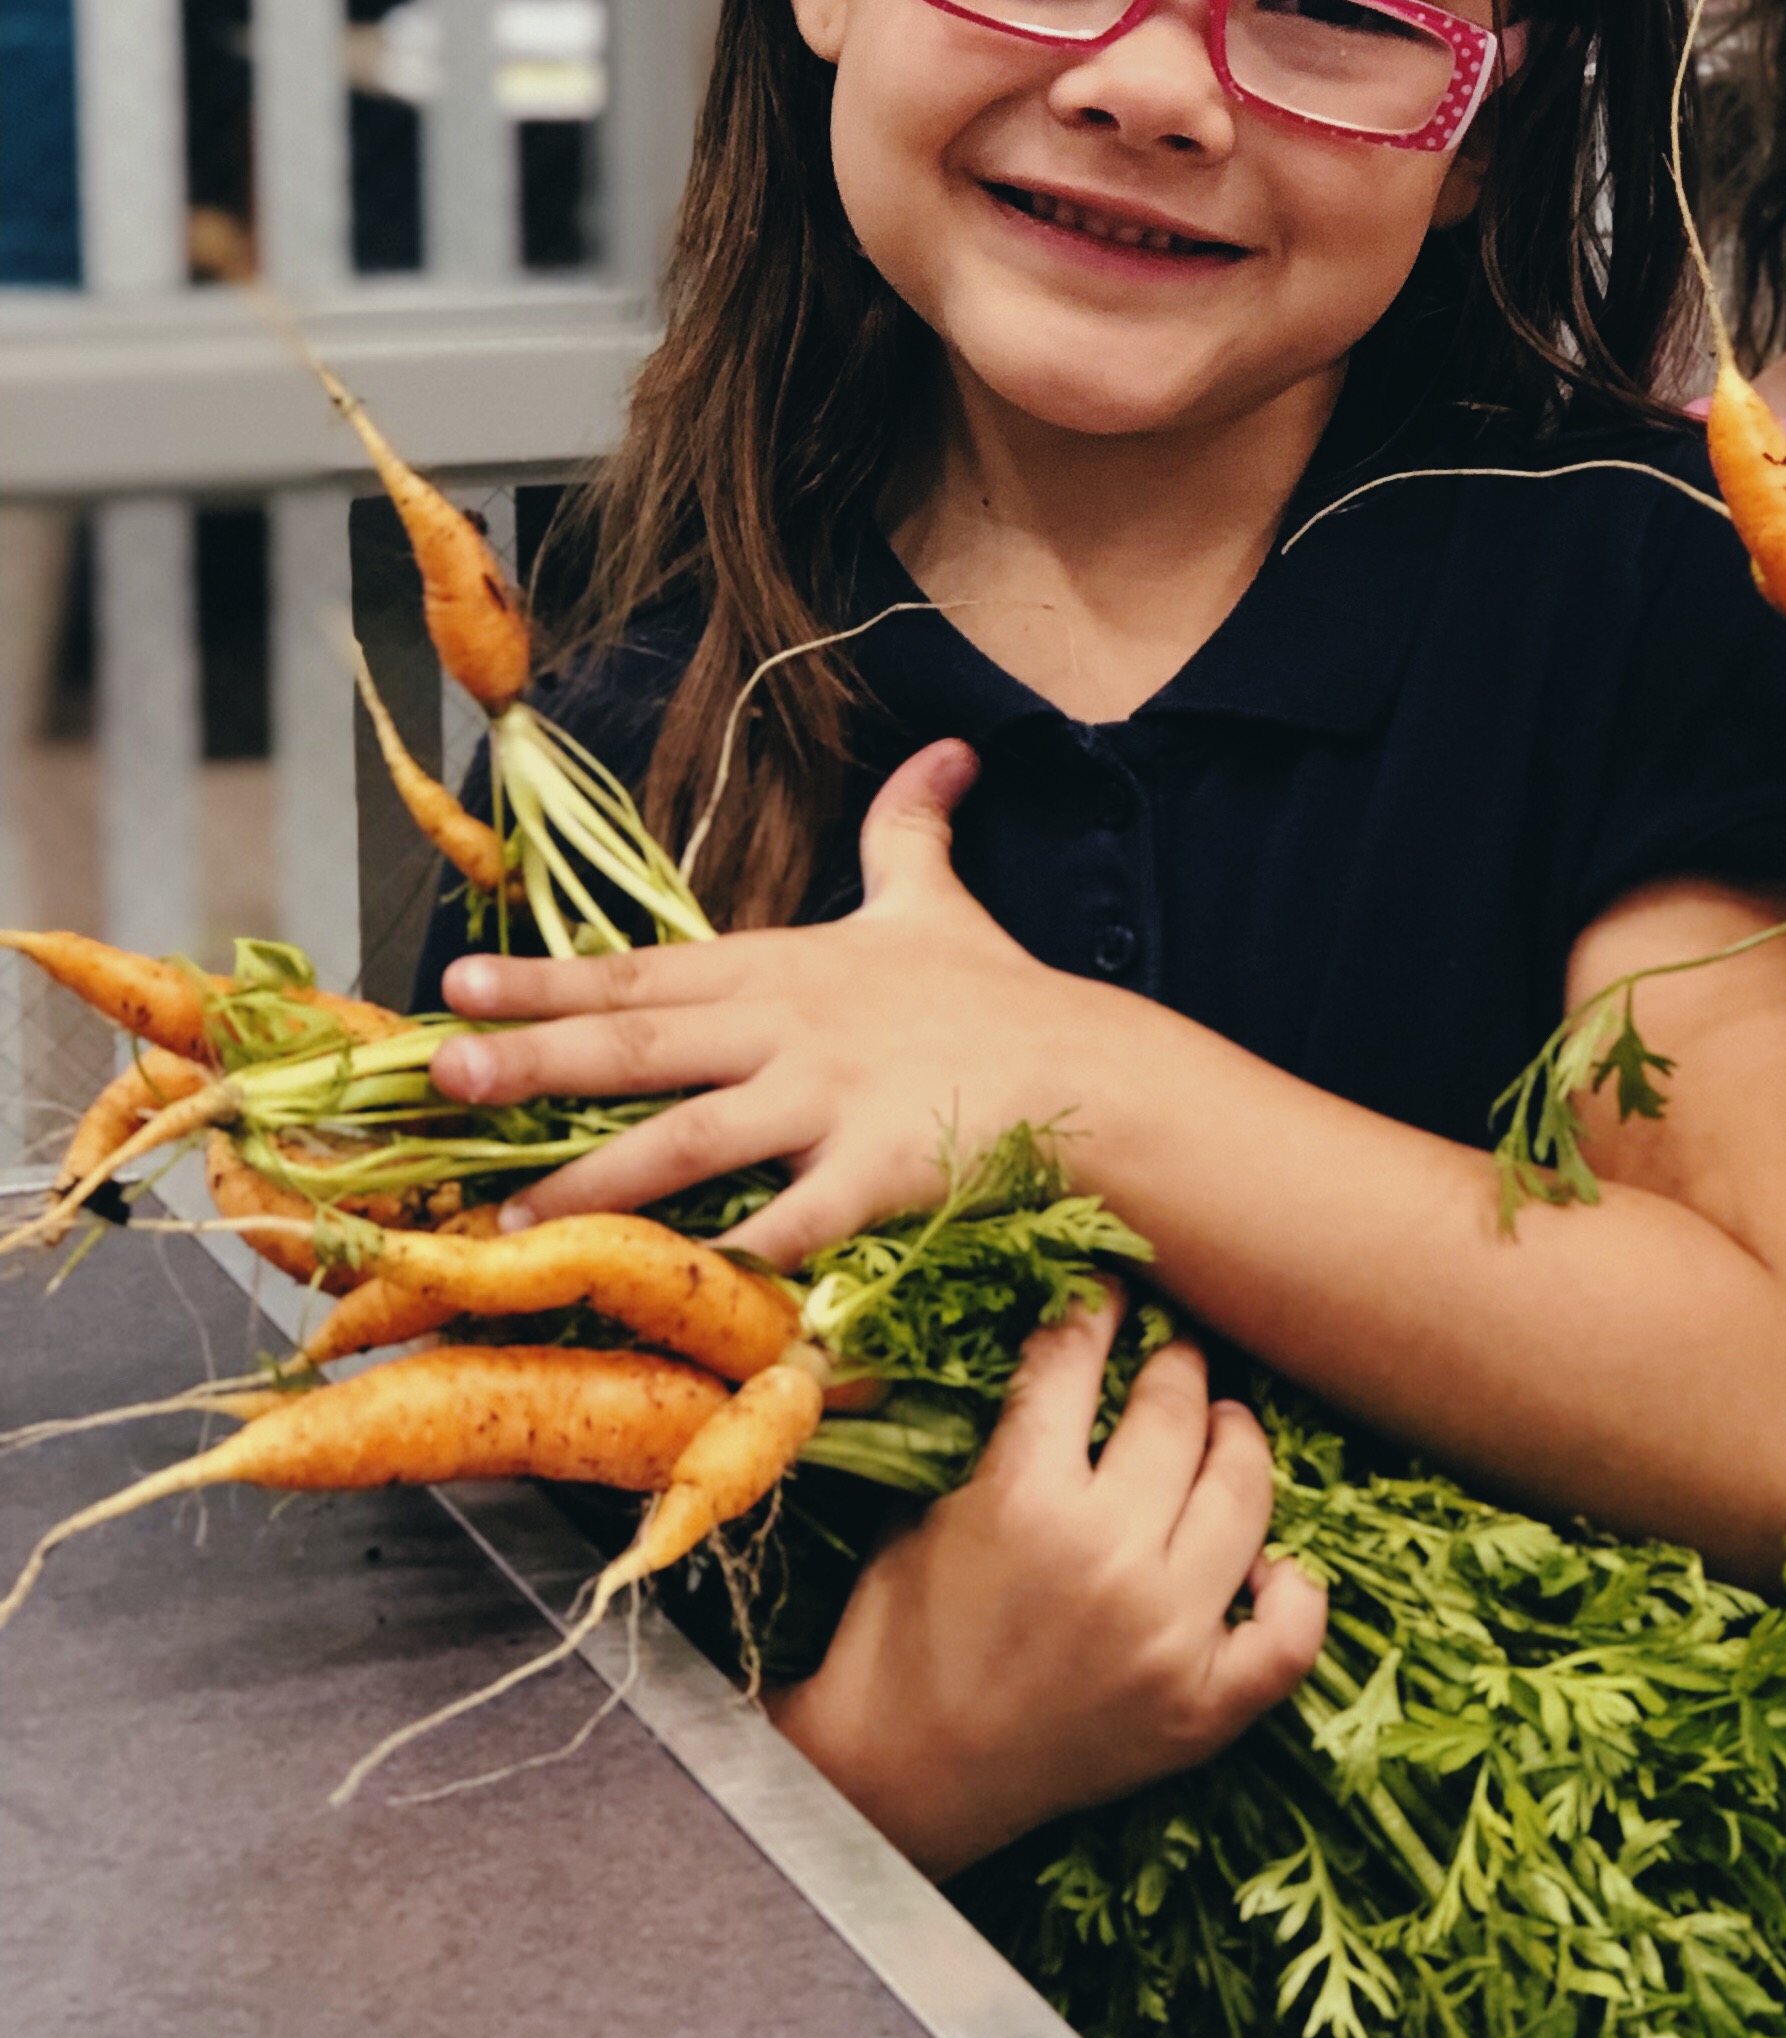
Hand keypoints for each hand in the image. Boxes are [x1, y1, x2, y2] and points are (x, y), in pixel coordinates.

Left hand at [433, 739, 1108, 1264]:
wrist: (1088, 1068)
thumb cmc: (997, 996)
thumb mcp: (935, 902)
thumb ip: (910, 828)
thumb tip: (943, 748)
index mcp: (783, 970)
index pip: (645, 972)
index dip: (548, 979)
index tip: (459, 986)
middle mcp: (789, 1031)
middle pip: (641, 1048)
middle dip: (534, 1060)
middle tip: (446, 1075)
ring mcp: (829, 1102)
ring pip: (688, 1141)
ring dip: (593, 1179)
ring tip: (512, 1215)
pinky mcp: (875, 1172)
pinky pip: (789, 1223)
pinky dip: (732, 1258)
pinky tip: (672, 1288)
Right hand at [771, 1284, 1327, 1881]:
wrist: (897, 1781)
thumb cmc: (897, 1638)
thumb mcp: (923, 1510)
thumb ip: (996, 1434)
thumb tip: (1062, 1352)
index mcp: (1025, 1499)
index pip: (1078, 1361)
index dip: (1097, 1310)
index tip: (1112, 1288)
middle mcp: (1110, 1559)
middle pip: (1177, 1416)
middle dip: (1177, 1368)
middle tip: (1177, 1357)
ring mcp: (1167, 1636)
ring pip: (1246, 1499)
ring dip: (1240, 1445)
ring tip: (1229, 1427)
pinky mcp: (1198, 1709)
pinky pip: (1291, 1637)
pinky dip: (1293, 1591)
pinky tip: (1271, 1564)